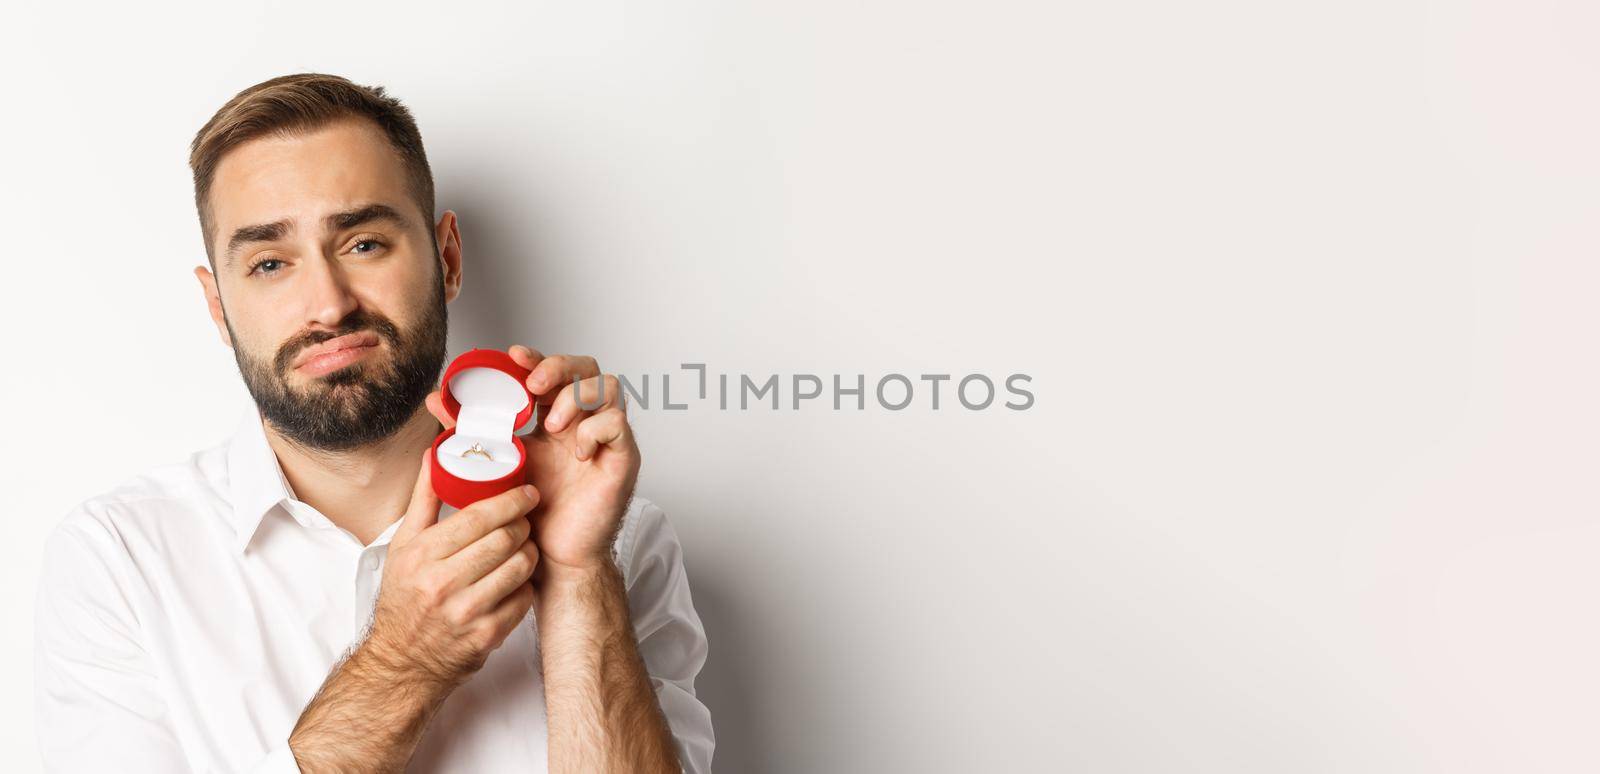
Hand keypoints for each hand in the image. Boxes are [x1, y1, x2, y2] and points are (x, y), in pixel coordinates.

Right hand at [364, 448, 541, 684]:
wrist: (403, 661)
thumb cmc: (404, 598)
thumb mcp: (403, 546)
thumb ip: (424, 499)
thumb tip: (435, 453)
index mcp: (422, 556)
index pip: (477, 518)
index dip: (509, 501)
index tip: (526, 492)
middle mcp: (442, 584)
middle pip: (503, 540)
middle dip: (522, 525)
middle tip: (526, 520)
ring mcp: (466, 612)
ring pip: (519, 568)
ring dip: (529, 552)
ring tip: (524, 546)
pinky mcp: (486, 636)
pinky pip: (523, 599)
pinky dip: (526, 585)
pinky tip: (517, 579)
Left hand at [425, 346, 639, 575]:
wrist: (549, 555)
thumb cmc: (529, 513)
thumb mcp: (496, 462)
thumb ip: (470, 429)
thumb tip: (436, 400)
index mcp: (554, 420)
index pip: (555, 371)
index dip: (538, 358)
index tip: (513, 356)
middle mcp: (582, 423)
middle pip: (586, 369)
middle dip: (559, 367)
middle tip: (533, 385)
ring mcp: (604, 439)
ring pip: (609, 387)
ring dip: (576, 396)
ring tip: (552, 424)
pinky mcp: (622, 459)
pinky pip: (618, 424)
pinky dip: (596, 429)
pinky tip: (576, 451)